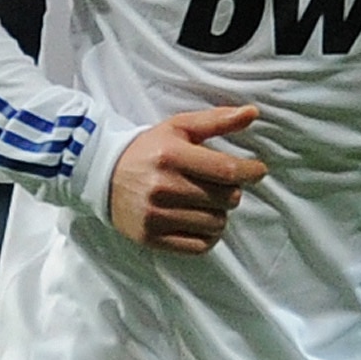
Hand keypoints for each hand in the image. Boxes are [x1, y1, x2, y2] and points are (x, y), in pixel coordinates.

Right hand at [108, 106, 267, 253]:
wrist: (103, 176)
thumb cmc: (149, 150)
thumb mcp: (179, 128)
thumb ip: (217, 120)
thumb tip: (253, 113)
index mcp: (172, 155)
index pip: (227, 171)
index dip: (251, 172)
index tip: (257, 171)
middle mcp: (163, 186)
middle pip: (226, 199)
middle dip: (231, 191)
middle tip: (220, 185)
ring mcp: (156, 215)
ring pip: (216, 224)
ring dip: (219, 214)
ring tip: (207, 203)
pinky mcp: (151, 237)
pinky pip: (200, 246)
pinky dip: (208, 236)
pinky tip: (200, 222)